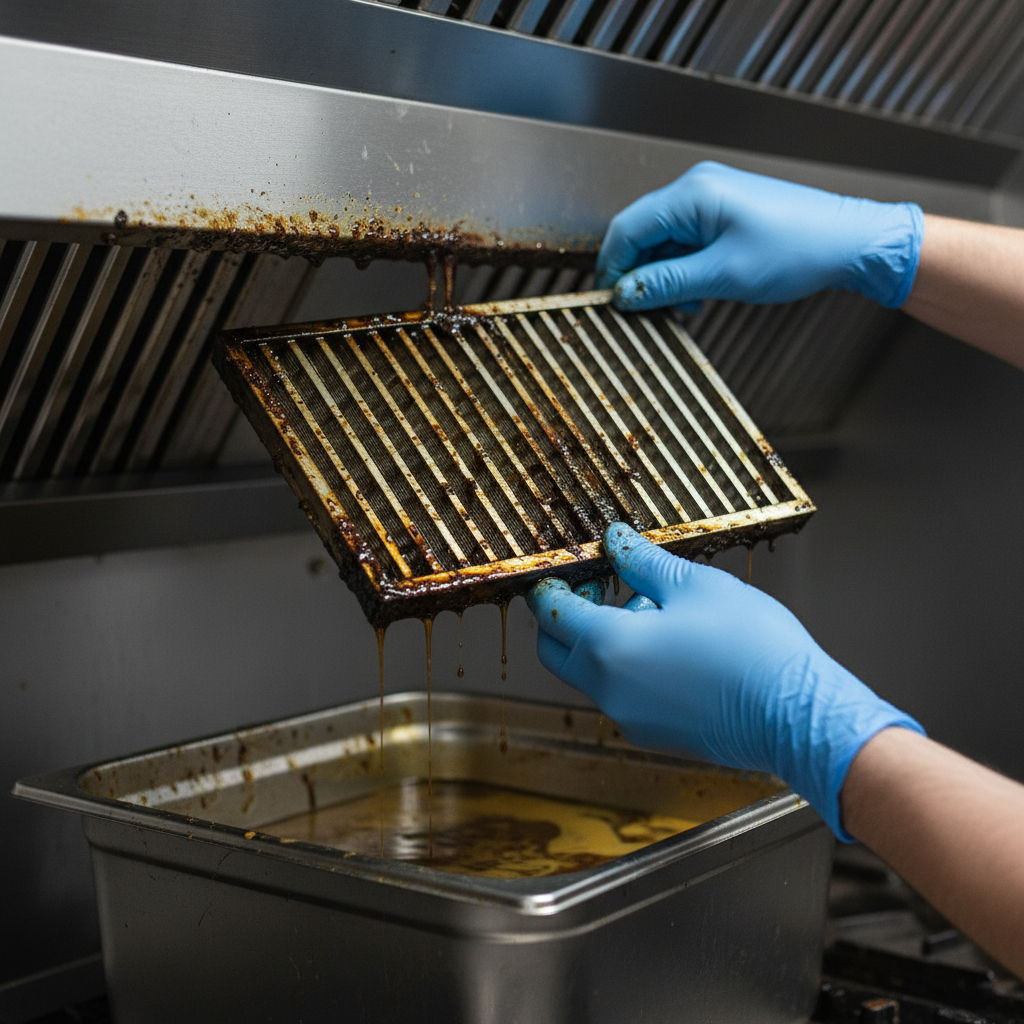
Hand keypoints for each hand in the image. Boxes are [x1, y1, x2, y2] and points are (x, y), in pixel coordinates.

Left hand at [526, 524, 923, 837]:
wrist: (798, 716)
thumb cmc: (751, 647)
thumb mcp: (693, 585)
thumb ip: (642, 562)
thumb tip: (615, 541)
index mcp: (608, 648)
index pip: (551, 614)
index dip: (551, 585)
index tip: (562, 569)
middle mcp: (609, 690)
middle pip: (558, 651)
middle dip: (566, 616)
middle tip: (600, 586)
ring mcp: (630, 717)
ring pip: (591, 673)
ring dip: (603, 639)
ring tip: (656, 610)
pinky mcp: (654, 733)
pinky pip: (621, 694)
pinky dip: (627, 666)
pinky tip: (671, 645)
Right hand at [595, 161, 923, 311]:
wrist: (851, 242)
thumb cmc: (797, 251)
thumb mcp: (724, 275)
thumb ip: (667, 283)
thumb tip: (623, 293)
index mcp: (692, 194)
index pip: (626, 229)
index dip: (612, 269)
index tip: (609, 303)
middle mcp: (696, 188)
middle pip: (641, 234)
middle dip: (639, 275)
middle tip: (645, 312)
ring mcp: (710, 198)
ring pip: (662, 242)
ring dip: (663, 277)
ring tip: (685, 305)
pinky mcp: (723, 213)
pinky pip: (685, 242)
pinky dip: (683, 270)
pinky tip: (698, 292)